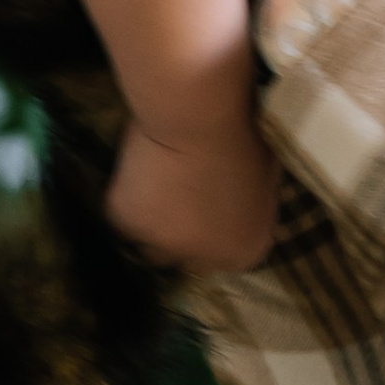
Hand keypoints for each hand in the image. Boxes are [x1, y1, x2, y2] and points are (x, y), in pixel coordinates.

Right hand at [107, 118, 280, 271]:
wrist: (198, 123)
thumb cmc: (243, 140)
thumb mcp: (263, 180)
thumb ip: (248, 205)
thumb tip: (236, 202)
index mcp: (242, 252)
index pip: (221, 257)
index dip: (208, 232)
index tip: (201, 207)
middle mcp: (201, 261)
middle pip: (180, 257)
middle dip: (176, 234)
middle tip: (174, 197)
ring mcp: (159, 247)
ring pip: (146, 241)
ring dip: (149, 221)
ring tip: (153, 183)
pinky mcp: (125, 225)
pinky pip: (121, 215)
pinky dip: (126, 197)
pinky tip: (135, 170)